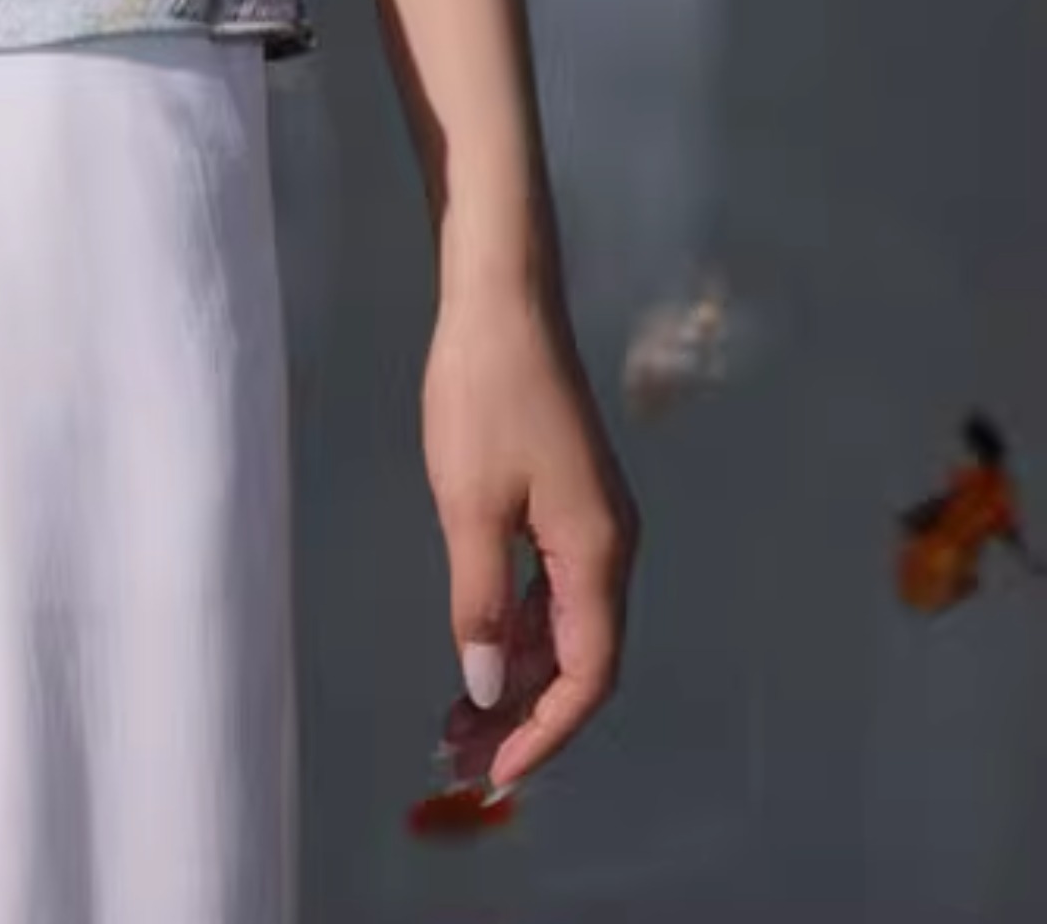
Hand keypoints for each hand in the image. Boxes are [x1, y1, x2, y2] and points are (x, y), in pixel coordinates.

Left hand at [420, 267, 639, 798]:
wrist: (502, 296)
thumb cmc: (483, 392)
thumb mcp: (468, 502)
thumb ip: (477, 601)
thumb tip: (485, 688)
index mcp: (597, 553)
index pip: (586, 675)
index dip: (544, 731)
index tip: (494, 770)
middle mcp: (610, 546)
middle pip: (578, 659)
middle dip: (524, 714)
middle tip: (459, 754)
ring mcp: (592, 521)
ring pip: (562, 626)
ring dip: (515, 674)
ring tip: (456, 717)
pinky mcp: (570, 500)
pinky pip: (551, 588)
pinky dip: (515, 626)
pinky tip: (476, 646)